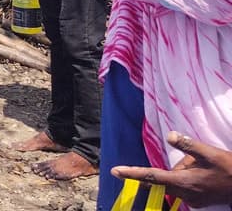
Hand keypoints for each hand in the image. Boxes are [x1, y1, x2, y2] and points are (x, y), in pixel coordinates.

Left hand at [111, 131, 231, 206]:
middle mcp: (185, 193)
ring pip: (172, 183)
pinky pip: (182, 187)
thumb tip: (170, 136)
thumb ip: (188, 145)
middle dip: (164, 170)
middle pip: (161, 181)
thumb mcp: (210, 152)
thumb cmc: (229, 168)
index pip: (151, 177)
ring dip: (179, 173)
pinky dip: (185, 178)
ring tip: (202, 165)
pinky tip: (203, 172)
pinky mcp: (196, 201)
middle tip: (191, 161)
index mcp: (184, 181)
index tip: (115, 171)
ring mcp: (191, 200)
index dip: (132, 174)